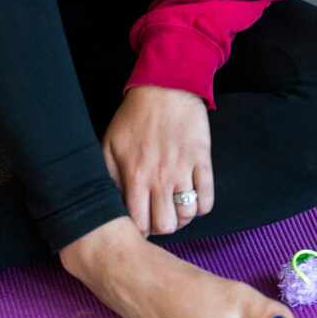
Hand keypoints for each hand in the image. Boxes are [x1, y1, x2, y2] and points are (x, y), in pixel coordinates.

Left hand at [102, 85, 213, 236]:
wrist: (166, 87)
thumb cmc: (134, 117)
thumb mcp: (110, 145)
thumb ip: (109, 176)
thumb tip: (111, 203)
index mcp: (135, 176)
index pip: (139, 223)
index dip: (139, 230)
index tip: (139, 225)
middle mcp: (160, 178)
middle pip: (166, 226)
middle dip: (160, 227)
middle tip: (157, 217)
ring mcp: (184, 171)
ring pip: (187, 215)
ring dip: (181, 217)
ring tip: (174, 208)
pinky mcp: (203, 162)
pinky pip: (208, 199)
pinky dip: (201, 207)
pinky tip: (192, 199)